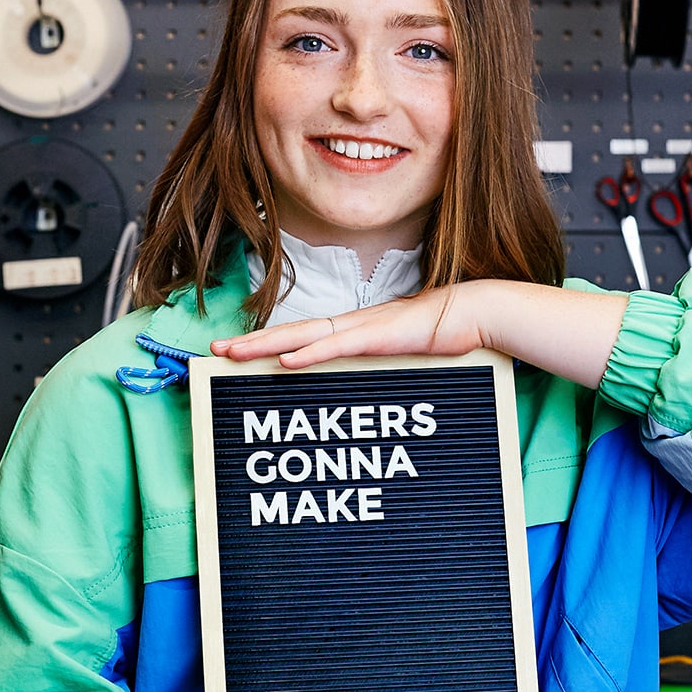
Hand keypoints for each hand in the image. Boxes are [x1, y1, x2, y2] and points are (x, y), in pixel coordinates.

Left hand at [210, 284, 486, 368]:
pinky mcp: (379, 336)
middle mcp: (351, 326)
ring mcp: (363, 328)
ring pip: (302, 337)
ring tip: (232, 353)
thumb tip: (362, 380)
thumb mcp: (404, 354)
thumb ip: (381, 363)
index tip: (237, 354)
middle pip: (289, 334)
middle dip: (249, 344)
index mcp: (354, 331)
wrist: (478, 312)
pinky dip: (309, 353)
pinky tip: (285, 359)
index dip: (266, 345)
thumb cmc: (447, 333)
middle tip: (213, 352)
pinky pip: (337, 345)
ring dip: (264, 346)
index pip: (300, 338)